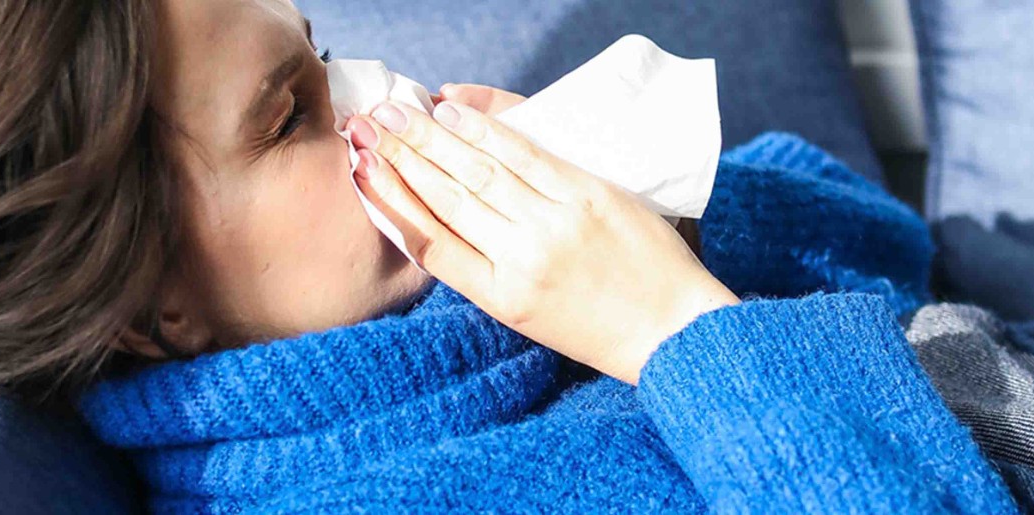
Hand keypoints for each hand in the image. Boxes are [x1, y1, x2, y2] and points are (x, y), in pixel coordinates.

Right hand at [346, 88, 738, 384]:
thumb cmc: (599, 326)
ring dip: (431, 137)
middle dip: (400, 156)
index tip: (360, 168)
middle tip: (366, 123)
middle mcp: (521, 260)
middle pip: (446, 197)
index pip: (428, 240)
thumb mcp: (528, 315)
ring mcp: (555, 225)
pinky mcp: (588, 196)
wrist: (673, 331)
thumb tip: (439, 219)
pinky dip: (487, 129)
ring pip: (478, 172)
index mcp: (500, 297)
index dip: (388, 199)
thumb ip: (486, 270)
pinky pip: (526, 155)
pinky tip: (454, 111)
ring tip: (396, 112)